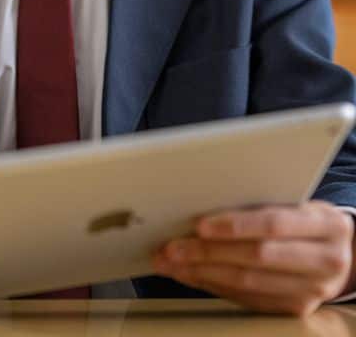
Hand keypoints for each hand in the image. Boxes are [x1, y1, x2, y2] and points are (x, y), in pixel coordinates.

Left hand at [153, 201, 355, 315]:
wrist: (341, 253)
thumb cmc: (304, 219)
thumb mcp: (295, 202)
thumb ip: (259, 202)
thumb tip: (200, 201)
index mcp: (326, 225)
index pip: (274, 224)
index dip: (234, 225)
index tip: (198, 224)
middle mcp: (326, 260)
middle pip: (257, 257)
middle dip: (207, 252)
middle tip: (171, 247)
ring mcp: (314, 290)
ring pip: (249, 283)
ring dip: (201, 272)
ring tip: (170, 263)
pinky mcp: (297, 309)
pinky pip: (248, 299)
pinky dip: (213, 286)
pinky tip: (190, 275)